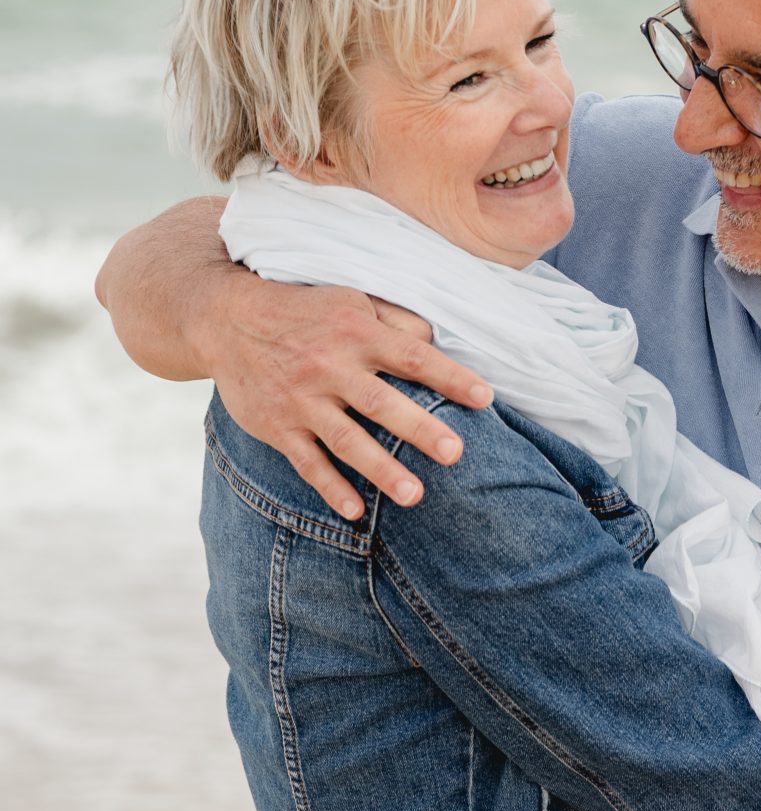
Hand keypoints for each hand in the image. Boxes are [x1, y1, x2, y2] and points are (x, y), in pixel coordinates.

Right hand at [205, 269, 494, 519]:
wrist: (225, 318)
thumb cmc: (302, 309)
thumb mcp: (350, 299)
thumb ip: (395, 319)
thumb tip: (436, 340)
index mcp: (356, 332)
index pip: (413, 356)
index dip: (450, 376)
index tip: (485, 397)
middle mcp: (330, 366)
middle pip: (382, 402)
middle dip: (420, 428)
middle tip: (455, 453)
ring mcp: (302, 400)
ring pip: (347, 440)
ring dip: (381, 470)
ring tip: (414, 495)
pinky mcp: (278, 426)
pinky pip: (307, 461)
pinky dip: (330, 487)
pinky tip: (354, 511)